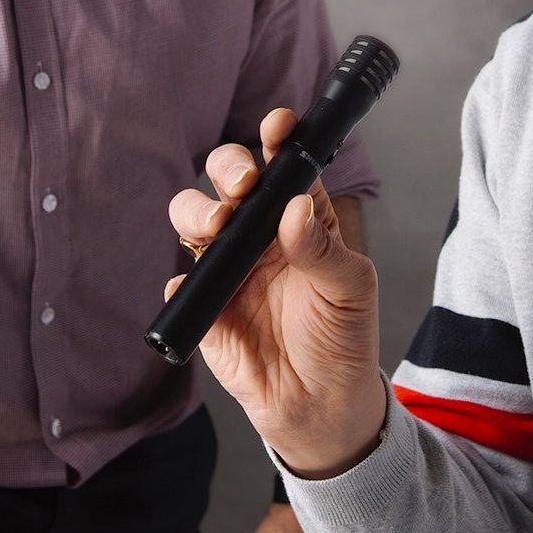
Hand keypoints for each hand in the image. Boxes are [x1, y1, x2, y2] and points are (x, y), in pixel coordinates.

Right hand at [166, 109, 385, 477]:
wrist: (321, 407)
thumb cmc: (343, 337)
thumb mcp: (351, 289)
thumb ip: (323, 248)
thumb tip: (295, 207)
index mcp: (301, 216)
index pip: (285, 165)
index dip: (278, 138)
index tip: (277, 125)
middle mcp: (259, 231)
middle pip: (229, 178)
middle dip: (229, 168)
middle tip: (243, 185)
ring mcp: (228, 266)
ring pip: (193, 217)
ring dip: (198, 210)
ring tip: (217, 227)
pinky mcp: (205, 307)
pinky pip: (181, 281)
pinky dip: (182, 278)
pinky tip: (196, 284)